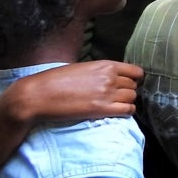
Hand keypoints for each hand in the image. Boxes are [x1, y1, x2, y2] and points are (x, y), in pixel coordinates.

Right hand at [12, 60, 142, 129]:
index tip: (130, 84)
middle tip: (120, 98)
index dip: (135, 79)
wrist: (42, 94)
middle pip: (134, 87)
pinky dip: (127, 112)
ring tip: (118, 106)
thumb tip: (108, 77)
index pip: (135, 71)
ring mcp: (107, 93)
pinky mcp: (101, 109)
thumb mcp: (83, 68)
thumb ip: (99, 71)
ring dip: (127, 102)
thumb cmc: (58, 80)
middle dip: (129, 92)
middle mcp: (110, 77)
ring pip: (132, 98)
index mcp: (106, 65)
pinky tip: (118, 113)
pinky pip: (127, 111)